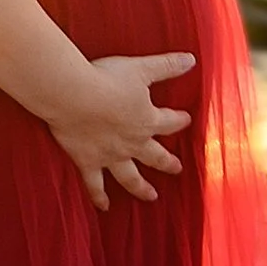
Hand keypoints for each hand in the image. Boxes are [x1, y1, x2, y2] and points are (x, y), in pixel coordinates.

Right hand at [46, 50, 193, 210]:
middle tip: (176, 168)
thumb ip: (166, 66)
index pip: (169, 121)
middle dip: (167, 162)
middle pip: (155, 156)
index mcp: (147, 119)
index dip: (179, 120)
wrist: (75, 96)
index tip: (185, 119)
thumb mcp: (141, 68)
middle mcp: (132, 142)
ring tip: (150, 196)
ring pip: (130, 177)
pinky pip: (95, 184)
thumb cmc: (106, 79)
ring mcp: (111, 156)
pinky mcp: (88, 161)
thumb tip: (191, 59)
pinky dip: (99, 196)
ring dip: (141, 187)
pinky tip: (104, 206)